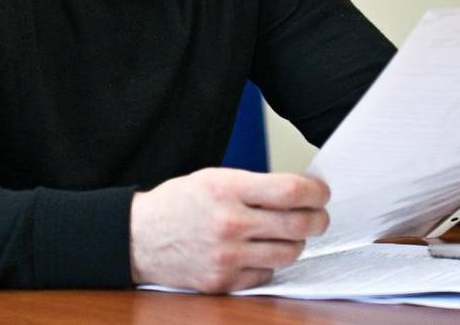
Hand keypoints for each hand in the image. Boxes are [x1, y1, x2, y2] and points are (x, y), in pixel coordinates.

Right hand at [129, 168, 329, 292]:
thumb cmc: (178, 204)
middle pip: (298, 225)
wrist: (138, 238)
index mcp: (226, 188)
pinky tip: (260, 252)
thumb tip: (300, 191)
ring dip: (296, 243)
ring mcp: (226, 256)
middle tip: (319, 216)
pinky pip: (266, 276)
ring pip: (288, 253)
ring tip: (288, 234)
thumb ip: (254, 185)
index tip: (321, 192)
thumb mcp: (213, 178)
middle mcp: (229, 223)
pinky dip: (270, 264)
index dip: (315, 192)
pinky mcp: (223, 281)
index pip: (290, 191)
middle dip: (318, 219)